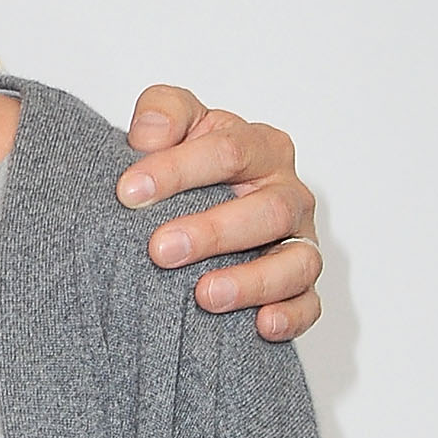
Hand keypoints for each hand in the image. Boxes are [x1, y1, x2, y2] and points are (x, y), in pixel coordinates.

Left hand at [118, 89, 322, 338]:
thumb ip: (163, 112)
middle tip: (160, 250)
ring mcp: (298, 241)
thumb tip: (150, 134)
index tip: (129, 193)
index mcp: (260, 147)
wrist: (196, 205)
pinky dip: (290, 316)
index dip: (177, 170)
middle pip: (267, 210)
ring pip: (297, 261)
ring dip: (252, 280)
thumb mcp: (174, 124)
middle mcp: (287, 194)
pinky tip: (260, 325)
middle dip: (214, 231)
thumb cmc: (189, 165)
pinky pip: (308, 304)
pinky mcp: (300, 286)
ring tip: (205, 295)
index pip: (228, 151)